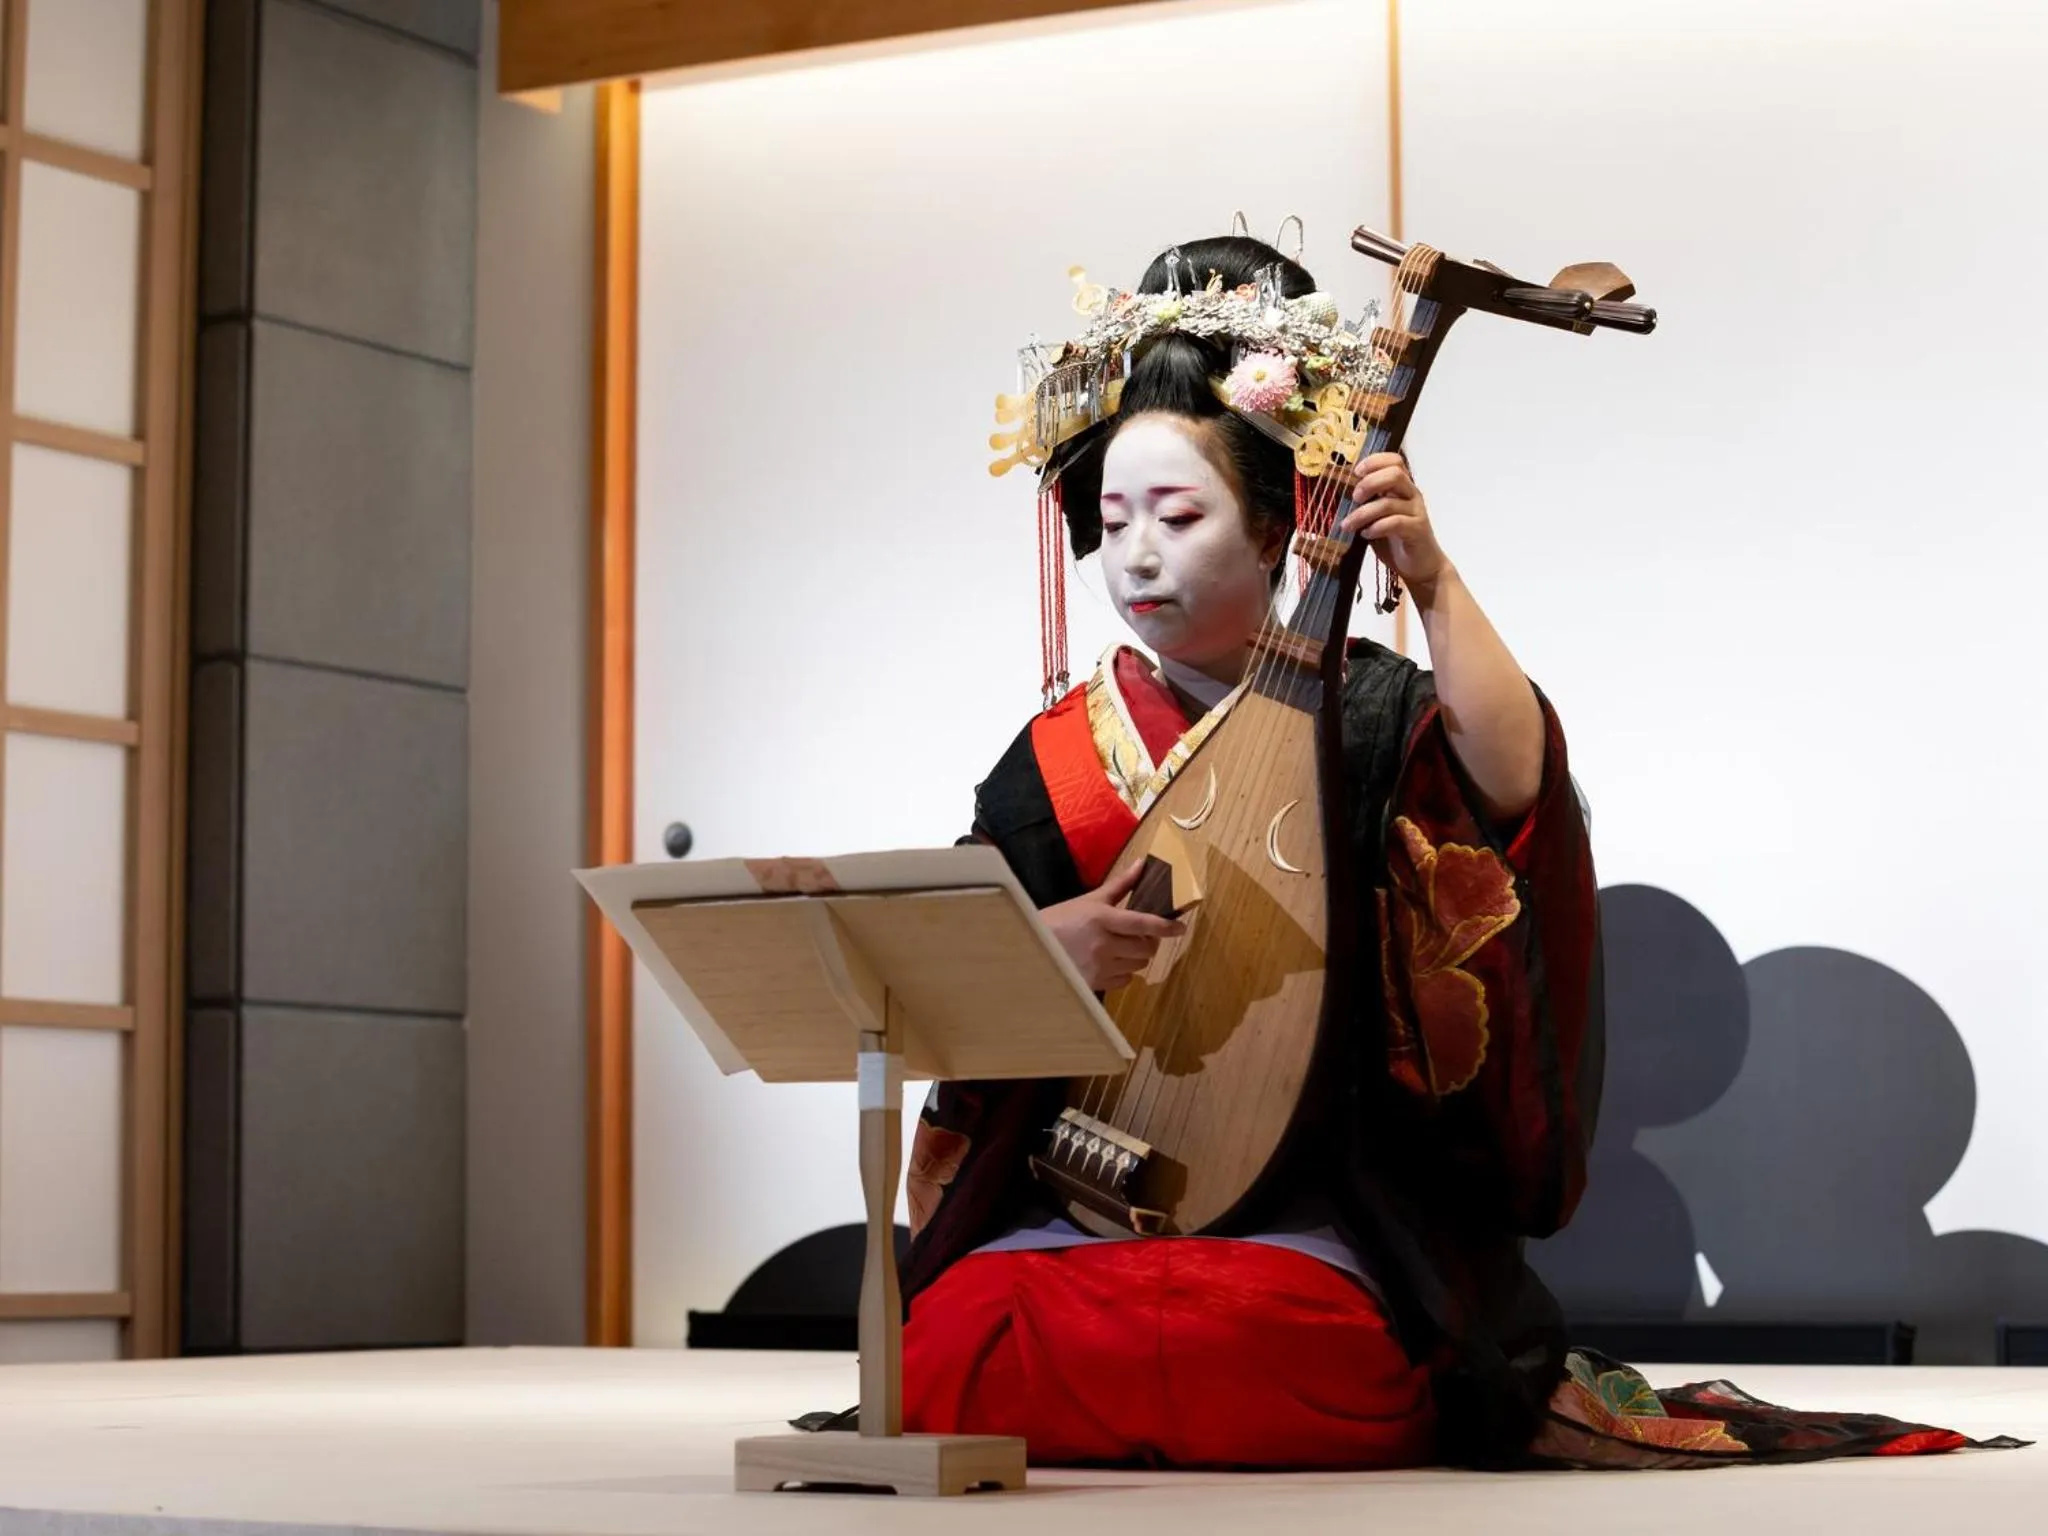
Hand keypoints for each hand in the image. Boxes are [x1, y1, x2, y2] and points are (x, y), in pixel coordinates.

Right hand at [1041, 862, 1184, 991]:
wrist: (1034, 946)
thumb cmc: (1061, 919)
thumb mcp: (1090, 900)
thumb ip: (1120, 885)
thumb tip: (1142, 864)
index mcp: (1103, 919)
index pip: (1144, 923)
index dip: (1166, 927)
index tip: (1181, 928)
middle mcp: (1104, 944)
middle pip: (1146, 948)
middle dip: (1148, 941)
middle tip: (1140, 935)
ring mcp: (1099, 966)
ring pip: (1138, 964)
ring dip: (1137, 956)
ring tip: (1122, 947)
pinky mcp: (1095, 983)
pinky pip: (1126, 980)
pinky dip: (1125, 971)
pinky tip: (1112, 962)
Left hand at [1339, 452, 1451, 596]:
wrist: (1421, 566)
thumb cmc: (1395, 541)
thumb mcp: (1376, 518)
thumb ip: (1365, 505)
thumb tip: (1336, 497)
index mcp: (1401, 488)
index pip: (1395, 460)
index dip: (1374, 461)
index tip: (1355, 472)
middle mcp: (1411, 495)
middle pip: (1395, 474)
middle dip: (1369, 483)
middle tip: (1354, 498)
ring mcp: (1416, 512)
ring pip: (1390, 502)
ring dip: (1363, 513)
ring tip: (1348, 525)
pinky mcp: (1418, 530)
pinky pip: (1396, 523)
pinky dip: (1377, 527)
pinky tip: (1366, 535)